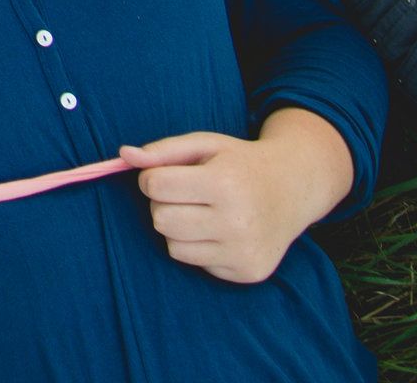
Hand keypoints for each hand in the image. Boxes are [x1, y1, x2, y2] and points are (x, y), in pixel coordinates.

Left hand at [122, 119, 350, 284]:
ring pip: (173, 246)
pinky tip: (223, 231)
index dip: (153, 178)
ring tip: (204, 212)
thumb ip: (162, 150)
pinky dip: (200, 247)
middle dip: (164, 204)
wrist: (293, 189)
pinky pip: (197, 264)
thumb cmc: (240, 163)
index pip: (155, 186)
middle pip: (160, 220)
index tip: (169, 174)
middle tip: (188, 195)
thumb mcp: (205, 144)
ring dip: (179, 228)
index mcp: (225, 182)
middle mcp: (238, 221)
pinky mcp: (248, 272)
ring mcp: (244, 251)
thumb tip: (123, 156)